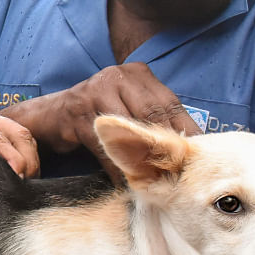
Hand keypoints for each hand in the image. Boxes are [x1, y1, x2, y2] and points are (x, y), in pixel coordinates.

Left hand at [0, 103, 39, 185]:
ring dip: (29, 159)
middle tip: (28, 186)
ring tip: (28, 183)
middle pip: (17, 134)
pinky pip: (14, 141)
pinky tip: (23, 176)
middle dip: (28, 161)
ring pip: (21, 136)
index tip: (20, 179)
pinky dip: (22, 157)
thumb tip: (1, 181)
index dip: (14, 160)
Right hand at [3, 63, 198, 178]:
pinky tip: (126, 181)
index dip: (186, 128)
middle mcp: (116, 76)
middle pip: (152, 112)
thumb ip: (153, 115)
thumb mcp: (128, 106)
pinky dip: (116, 165)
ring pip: (129, 127)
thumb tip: (192, 142)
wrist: (51, 116)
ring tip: (159, 178)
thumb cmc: (97, 114)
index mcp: (136, 73)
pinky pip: (104, 144)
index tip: (203, 151)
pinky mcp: (77, 112)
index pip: (169, 102)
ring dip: (143, 156)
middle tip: (185, 169)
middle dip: (167, 142)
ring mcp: (94, 91)